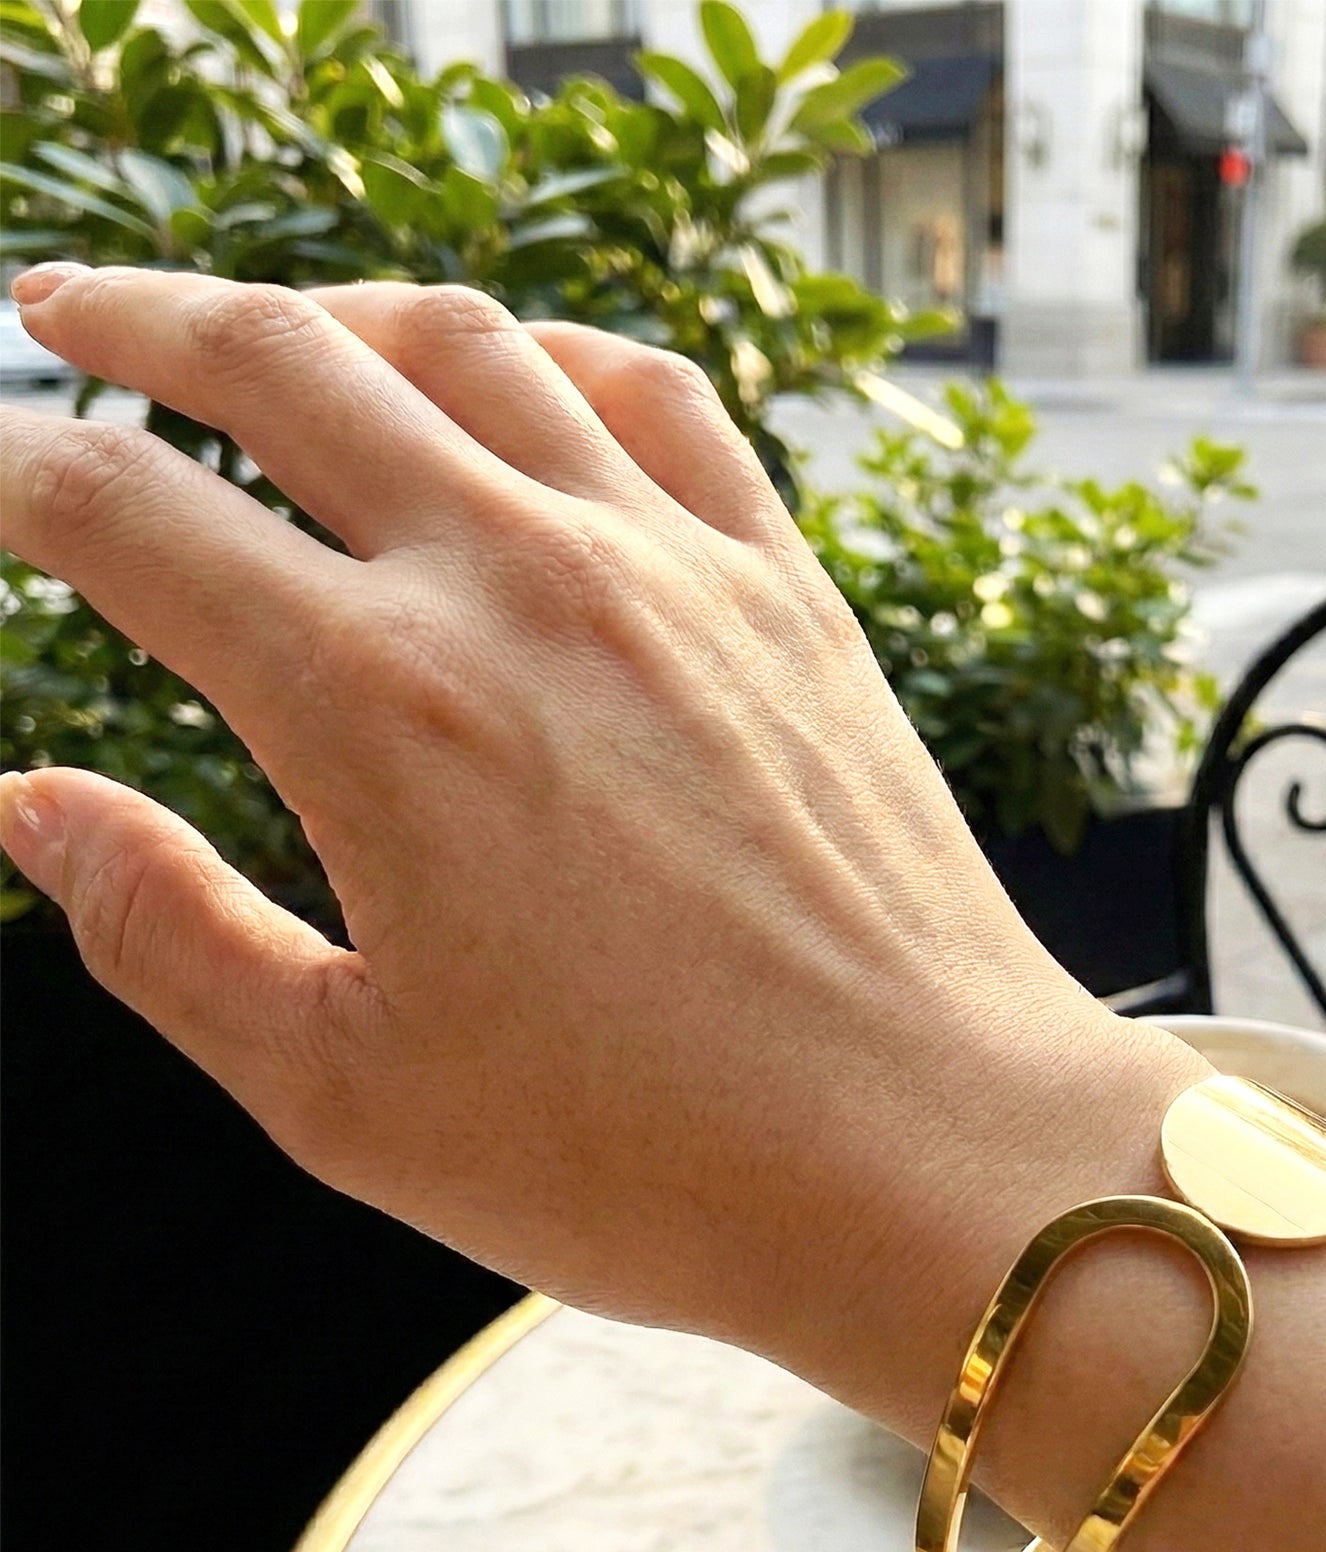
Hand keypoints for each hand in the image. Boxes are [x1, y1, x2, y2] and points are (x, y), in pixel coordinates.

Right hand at [0, 267, 1201, 1394]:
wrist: (923, 1153)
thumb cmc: (646, 1159)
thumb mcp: (347, 1093)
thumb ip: (163, 933)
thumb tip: (32, 808)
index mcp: (377, 706)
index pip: (125, 514)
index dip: (12, 473)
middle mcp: (522, 586)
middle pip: (281, 361)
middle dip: (137, 319)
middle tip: (64, 313)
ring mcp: (675, 570)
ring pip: (472, 343)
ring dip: (338, 308)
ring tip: (274, 331)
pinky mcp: (788, 593)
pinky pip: (662, 400)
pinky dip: (560, 357)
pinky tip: (521, 380)